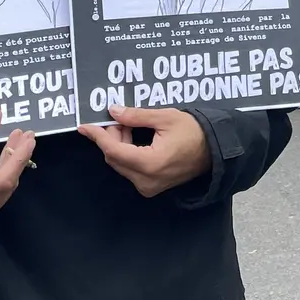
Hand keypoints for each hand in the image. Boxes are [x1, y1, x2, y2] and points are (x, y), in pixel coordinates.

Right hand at [0, 110, 34, 234]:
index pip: (1, 181)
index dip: (18, 159)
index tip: (29, 139)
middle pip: (6, 186)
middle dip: (17, 158)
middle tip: (25, 135)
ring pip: (5, 190)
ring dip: (13, 165)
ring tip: (18, 141)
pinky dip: (5, 174)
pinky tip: (9, 157)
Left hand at [77, 105, 212, 197]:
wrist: (216, 151)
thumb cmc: (195, 132)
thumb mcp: (165, 118)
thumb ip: (136, 116)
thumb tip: (113, 111)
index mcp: (149, 163)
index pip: (114, 150)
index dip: (98, 136)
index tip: (84, 126)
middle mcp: (146, 180)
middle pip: (115, 158)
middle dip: (111, 137)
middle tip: (118, 118)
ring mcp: (148, 187)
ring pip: (121, 164)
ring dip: (119, 144)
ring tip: (129, 125)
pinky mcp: (151, 187)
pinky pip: (130, 169)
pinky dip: (127, 153)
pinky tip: (134, 138)